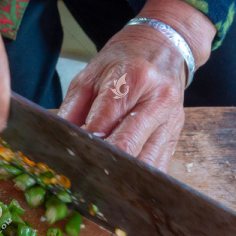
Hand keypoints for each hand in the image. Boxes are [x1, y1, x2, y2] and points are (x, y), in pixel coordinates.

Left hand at [58, 0, 214, 170]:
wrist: (164, 47)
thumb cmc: (122, 61)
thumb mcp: (89, 75)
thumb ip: (72, 109)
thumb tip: (61, 141)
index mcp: (134, 78)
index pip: (105, 122)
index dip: (85, 144)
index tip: (68, 158)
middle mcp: (158, 101)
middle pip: (128, 146)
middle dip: (102, 165)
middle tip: (79, 179)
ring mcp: (171, 121)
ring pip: (145, 163)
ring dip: (121, 179)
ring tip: (98, 188)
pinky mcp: (175, 137)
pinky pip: (157, 167)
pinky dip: (138, 180)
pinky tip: (120, 186)